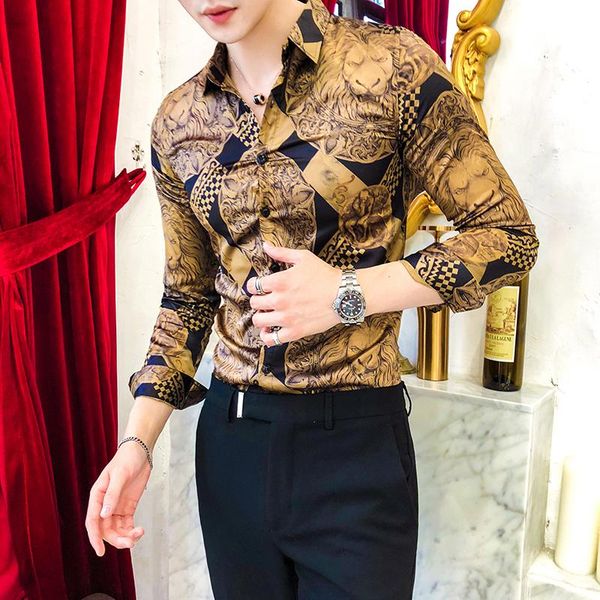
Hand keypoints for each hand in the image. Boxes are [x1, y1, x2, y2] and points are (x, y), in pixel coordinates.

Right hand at [85, 441, 150, 555]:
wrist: (140, 452)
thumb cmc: (127, 460)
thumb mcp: (120, 475)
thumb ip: (112, 495)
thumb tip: (104, 515)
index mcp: (97, 496)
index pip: (92, 521)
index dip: (94, 537)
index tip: (100, 551)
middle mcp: (104, 504)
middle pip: (106, 529)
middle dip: (116, 539)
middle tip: (129, 543)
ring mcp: (116, 507)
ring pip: (116, 530)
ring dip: (125, 537)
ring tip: (138, 535)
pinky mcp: (127, 507)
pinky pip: (126, 525)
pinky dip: (131, 531)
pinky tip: (139, 531)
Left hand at [247, 241, 342, 345]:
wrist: (344, 295)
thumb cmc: (325, 275)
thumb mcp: (303, 258)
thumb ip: (281, 253)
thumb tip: (265, 246)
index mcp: (279, 281)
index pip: (253, 286)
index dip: (254, 286)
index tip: (259, 287)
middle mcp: (280, 300)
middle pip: (254, 303)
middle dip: (257, 300)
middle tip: (265, 300)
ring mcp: (286, 318)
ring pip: (258, 321)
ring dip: (260, 317)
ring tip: (267, 314)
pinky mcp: (295, 331)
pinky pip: (271, 339)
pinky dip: (267, 336)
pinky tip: (270, 331)